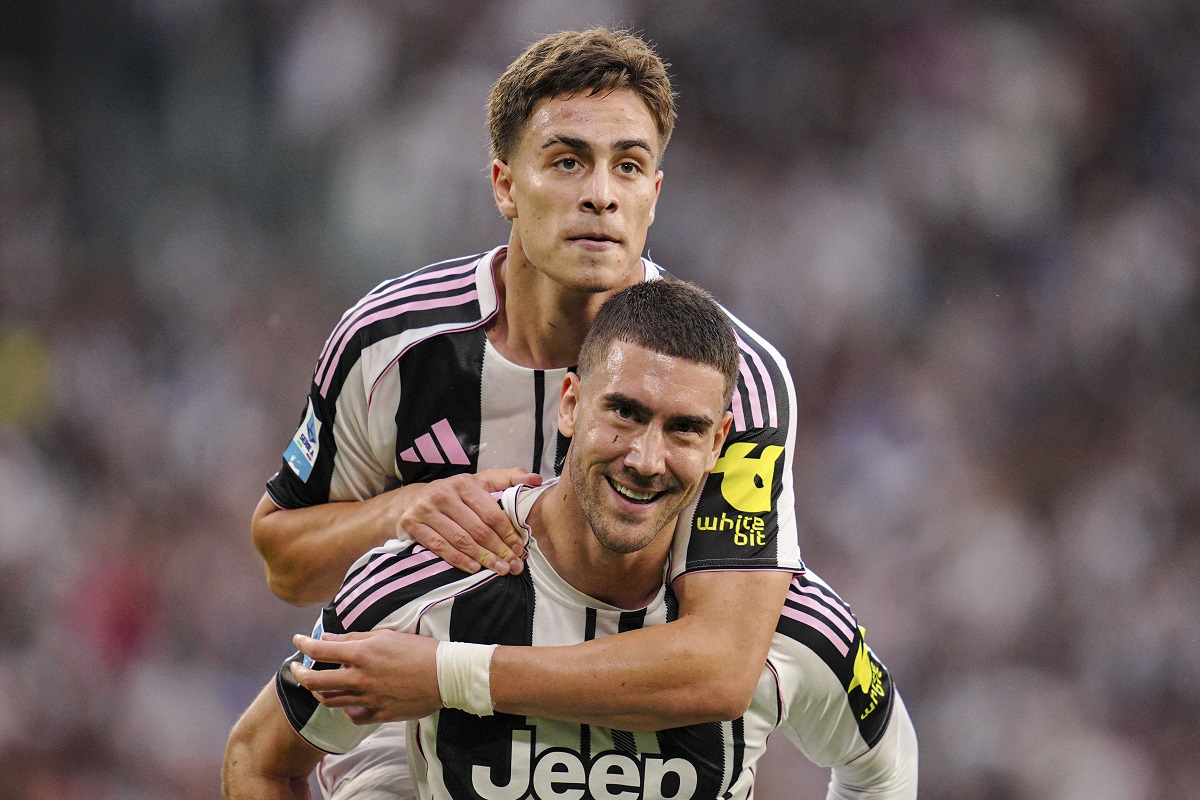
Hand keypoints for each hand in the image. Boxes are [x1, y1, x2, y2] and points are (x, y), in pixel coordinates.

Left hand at [290, 631, 441, 723]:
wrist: (445, 675)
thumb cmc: (419, 650)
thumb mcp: (386, 636)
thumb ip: (355, 638)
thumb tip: (330, 639)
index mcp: (361, 654)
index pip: (320, 650)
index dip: (303, 644)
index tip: (298, 640)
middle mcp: (359, 678)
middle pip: (315, 682)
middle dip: (300, 673)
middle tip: (297, 667)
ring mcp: (367, 699)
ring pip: (330, 700)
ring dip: (318, 691)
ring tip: (318, 684)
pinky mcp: (378, 714)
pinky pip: (352, 716)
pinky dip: (345, 709)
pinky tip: (347, 701)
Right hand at [399, 468, 539, 574]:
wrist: (411, 500)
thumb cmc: (454, 494)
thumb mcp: (479, 482)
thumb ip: (508, 478)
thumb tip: (537, 479)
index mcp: (464, 483)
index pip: (491, 513)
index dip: (508, 533)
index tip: (519, 548)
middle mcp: (444, 494)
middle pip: (478, 529)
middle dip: (499, 550)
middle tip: (513, 565)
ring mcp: (426, 510)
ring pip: (461, 540)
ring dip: (483, 558)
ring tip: (499, 569)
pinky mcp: (413, 524)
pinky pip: (440, 547)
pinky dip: (458, 559)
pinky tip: (474, 568)